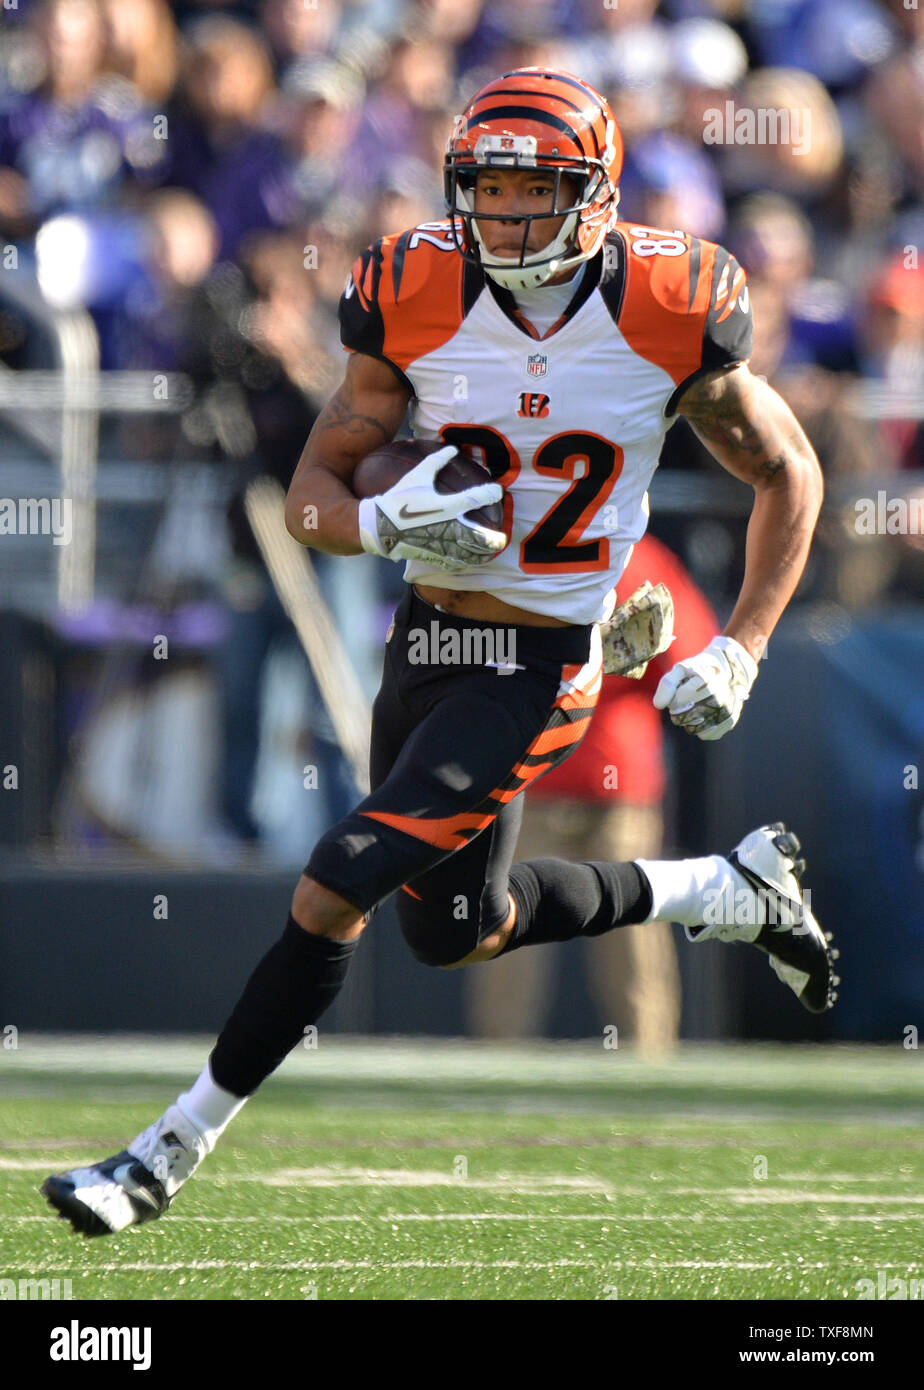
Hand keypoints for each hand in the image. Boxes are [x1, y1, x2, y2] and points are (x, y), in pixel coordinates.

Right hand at [357, 446, 504, 571]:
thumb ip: (436, 461)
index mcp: (445, 506)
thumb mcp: (417, 476)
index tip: (497, 491)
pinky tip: (471, 560)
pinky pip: (454, 562)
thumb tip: (452, 447)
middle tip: (501, 539)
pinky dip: (465, 562)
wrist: (380, 526)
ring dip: (482, 553)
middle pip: (478, 537)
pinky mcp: (433, 554)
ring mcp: (441, 543)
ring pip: (469, 553)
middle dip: (492, 539)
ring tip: (490, 552)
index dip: (488, 494)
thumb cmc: (399, 498)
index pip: (473, 499)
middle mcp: (447, 526)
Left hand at [653, 635, 757, 739]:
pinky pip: (705, 735)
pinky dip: (702, 727)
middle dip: (679, 710)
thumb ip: (667, 683)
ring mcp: (725, 710)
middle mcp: (717, 696)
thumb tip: (658, 705)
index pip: (676, 701)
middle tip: (687, 699)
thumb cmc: (700, 670)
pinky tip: (707, 713)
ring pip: (693, 728)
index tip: (681, 689)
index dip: (674, 697)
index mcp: (704, 679)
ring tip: (697, 705)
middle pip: (682, 717)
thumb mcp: (682, 669)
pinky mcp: (729, 722)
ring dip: (690, 720)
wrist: (732, 670)